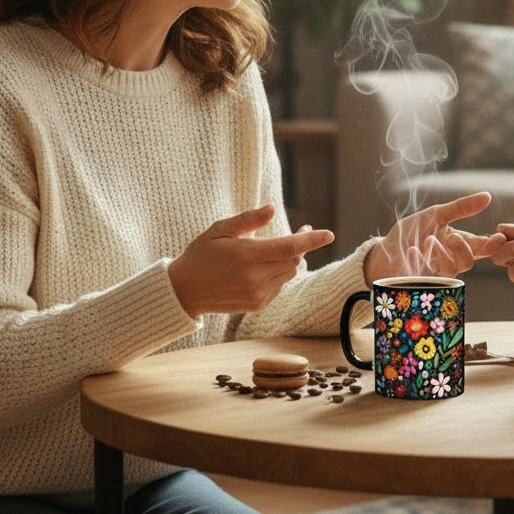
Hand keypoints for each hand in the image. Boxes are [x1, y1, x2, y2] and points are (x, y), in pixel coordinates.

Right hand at [168, 204, 332, 318]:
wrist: (184, 291)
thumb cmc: (201, 254)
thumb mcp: (220, 230)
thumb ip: (248, 219)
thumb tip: (272, 208)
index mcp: (247, 255)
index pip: (289, 247)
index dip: (311, 240)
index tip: (329, 234)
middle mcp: (255, 277)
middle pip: (294, 260)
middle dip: (301, 245)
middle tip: (300, 231)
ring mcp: (257, 294)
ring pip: (290, 273)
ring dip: (291, 259)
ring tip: (278, 248)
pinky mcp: (258, 304)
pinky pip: (280, 285)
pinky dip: (280, 274)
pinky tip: (265, 267)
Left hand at [364, 191, 506, 282]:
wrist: (383, 251)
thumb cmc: (411, 232)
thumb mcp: (436, 214)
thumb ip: (461, 208)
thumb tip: (487, 196)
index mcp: (459, 243)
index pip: (482, 246)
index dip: (494, 245)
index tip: (500, 239)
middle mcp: (451, 260)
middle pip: (468, 261)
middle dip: (464, 250)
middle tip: (454, 237)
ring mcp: (438, 274)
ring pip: (450, 269)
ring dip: (440, 253)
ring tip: (428, 240)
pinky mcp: (422, 283)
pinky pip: (428, 276)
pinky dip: (419, 260)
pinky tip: (411, 251)